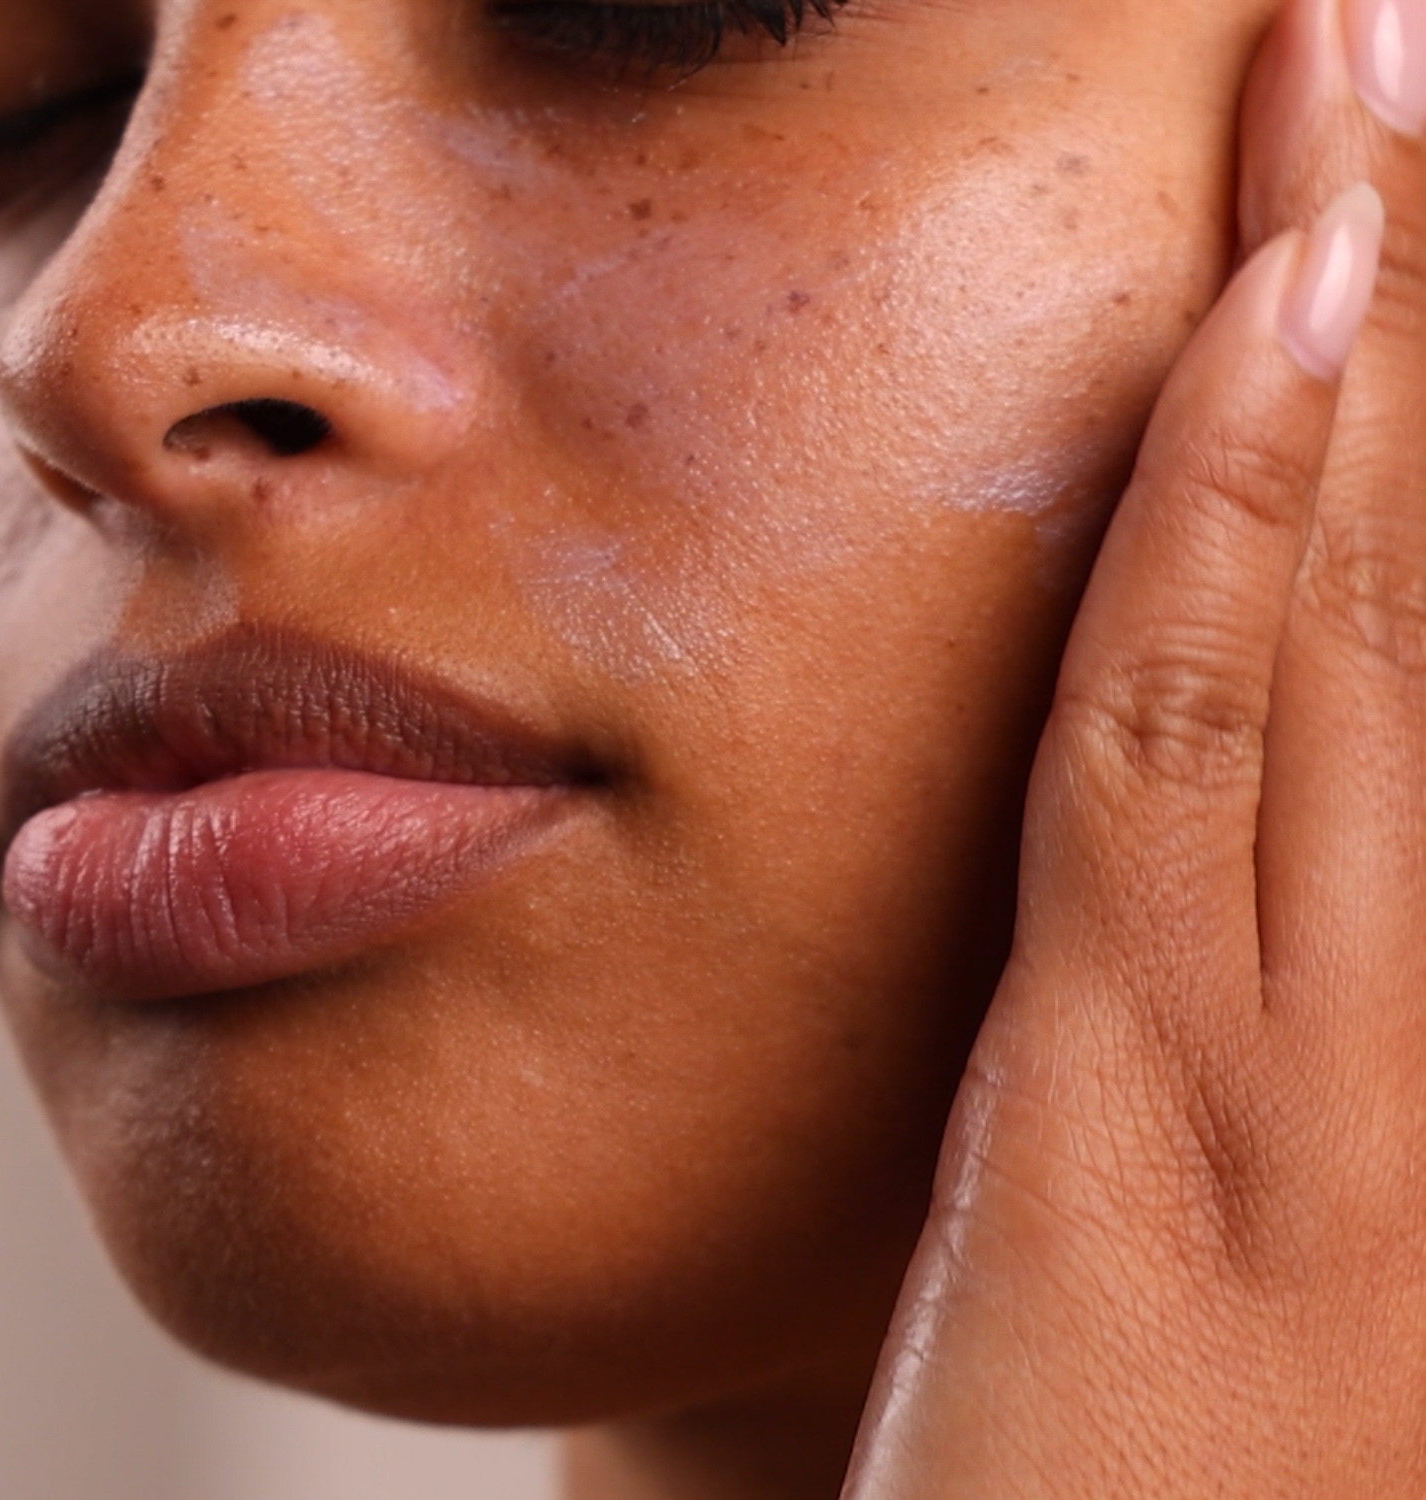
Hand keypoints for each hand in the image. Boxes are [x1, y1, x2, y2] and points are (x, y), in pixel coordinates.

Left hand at [843, 0, 1425, 1492]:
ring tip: (1367, 80)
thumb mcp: (1315, 1223)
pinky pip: (1170, 745)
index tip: (1422, 234)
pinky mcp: (1123, 1106)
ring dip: (1370, 318)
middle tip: (1414, 49)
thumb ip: (1322, 973)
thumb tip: (1307, 753)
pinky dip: (1232, 517)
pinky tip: (1276, 318)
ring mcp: (1311, 1066)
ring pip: (1352, 612)